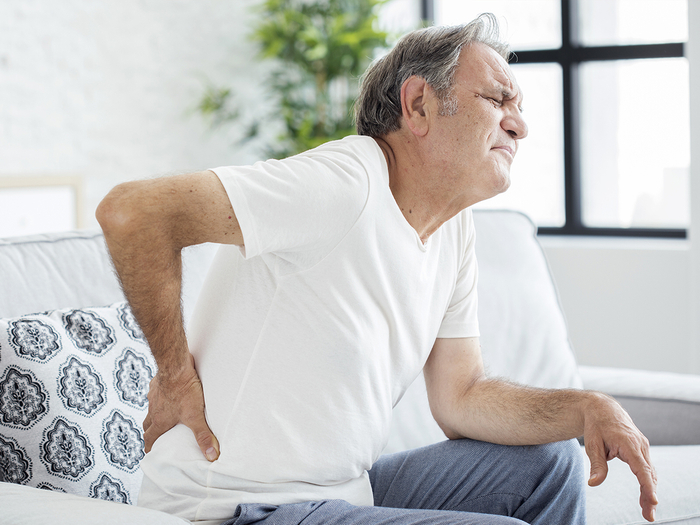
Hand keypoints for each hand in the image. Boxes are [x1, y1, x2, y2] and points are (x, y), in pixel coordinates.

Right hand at [142, 354, 219, 461]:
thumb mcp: (195, 415)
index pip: (149, 439)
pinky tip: (169, 393)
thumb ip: (203, 435)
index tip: (151, 453)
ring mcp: (153, 395)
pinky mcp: (157, 383)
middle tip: (157, 437)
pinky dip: (160, 397)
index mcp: (159, 421)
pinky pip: (155, 393)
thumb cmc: (184, 390)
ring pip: (151, 408)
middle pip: (147, 425)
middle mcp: (153, 409)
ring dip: (155, 414)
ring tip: (164, 415)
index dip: (150, 447)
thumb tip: (212, 456)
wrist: (175, 365)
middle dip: (151, 432)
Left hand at [583, 392, 657, 521]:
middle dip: (650, 495)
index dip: (647, 485)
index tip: (653, 500)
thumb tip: (593, 483)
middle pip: (649, 474)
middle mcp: (640, 445)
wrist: (602, 408)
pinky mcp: (641, 449)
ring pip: (650, 473)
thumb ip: (597, 465)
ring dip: (649, 491)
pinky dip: (647, 483)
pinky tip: (644, 497)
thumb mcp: (592, 444)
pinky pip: (646, 469)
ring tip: (646, 511)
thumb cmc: (596, 426)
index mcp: (628, 443)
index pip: (641, 468)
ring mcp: (643, 447)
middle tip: (648, 516)